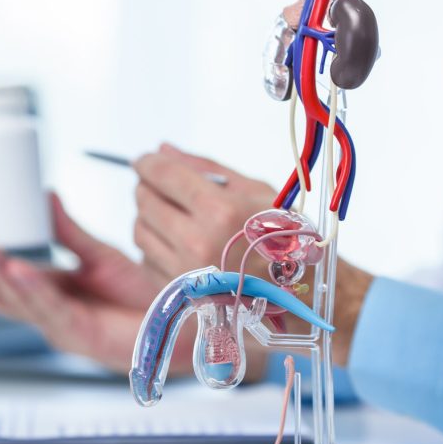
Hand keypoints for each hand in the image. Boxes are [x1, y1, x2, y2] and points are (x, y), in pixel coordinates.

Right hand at [0, 193, 162, 371]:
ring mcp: (61, 327)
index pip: (0, 279)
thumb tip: (45, 195)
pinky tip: (18, 268)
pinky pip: (50, 309)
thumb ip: (68, 230)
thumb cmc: (141, 294)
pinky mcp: (81, 334)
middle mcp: (48, 312)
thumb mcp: (98, 254)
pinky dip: (32, 288)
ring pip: (16, 304)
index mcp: (49, 293)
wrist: (179, 318)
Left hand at [135, 144, 373, 366]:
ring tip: (170, 213)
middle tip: (159, 185)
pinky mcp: (179, 291)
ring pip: (140, 232)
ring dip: (148, 217)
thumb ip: (204, 168)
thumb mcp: (254, 191)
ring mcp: (185, 271)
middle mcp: (197, 242)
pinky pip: (148, 259)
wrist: (302, 294)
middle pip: (145, 203)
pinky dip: (155, 245)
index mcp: (220, 211)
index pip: (164, 176)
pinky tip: (176, 241)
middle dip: (147, 187)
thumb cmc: (284, 236)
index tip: (144, 160)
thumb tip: (163, 149)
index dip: (148, 163)